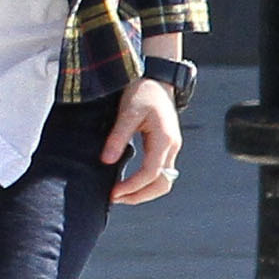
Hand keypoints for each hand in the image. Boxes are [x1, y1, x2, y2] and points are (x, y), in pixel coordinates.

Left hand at [102, 76, 183, 205]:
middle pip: (163, 184)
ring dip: (144, 191)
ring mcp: (171, 148)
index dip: (132, 187)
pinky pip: (160, 171)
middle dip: (140, 196)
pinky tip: (129, 181)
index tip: (113, 193)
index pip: (150, 173)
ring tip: (121, 194)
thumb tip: (106, 161)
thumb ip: (118, 136)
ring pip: (164, 180)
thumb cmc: (143, 92)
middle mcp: (172, 147)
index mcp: (164, 139)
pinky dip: (146, 182)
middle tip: (115, 198)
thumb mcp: (127, 111)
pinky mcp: (167, 146)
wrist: (158, 79)